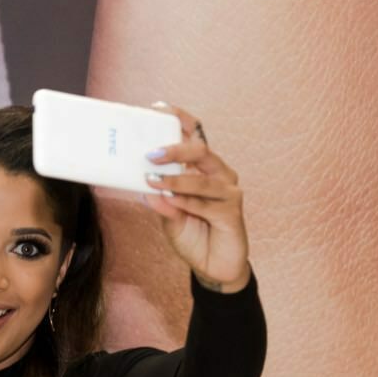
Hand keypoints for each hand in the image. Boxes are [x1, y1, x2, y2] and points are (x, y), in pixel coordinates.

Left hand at [143, 103, 251, 292]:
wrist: (213, 268)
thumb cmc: (193, 236)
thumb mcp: (169, 216)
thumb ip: (160, 199)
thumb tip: (144, 184)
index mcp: (201, 169)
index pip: (194, 136)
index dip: (179, 119)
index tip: (158, 108)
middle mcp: (218, 174)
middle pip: (201, 150)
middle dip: (176, 148)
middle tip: (151, 154)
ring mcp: (228, 191)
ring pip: (202, 177)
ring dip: (176, 179)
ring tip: (154, 181)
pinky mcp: (233, 211)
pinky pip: (206, 202)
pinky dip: (186, 201)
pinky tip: (170, 200)